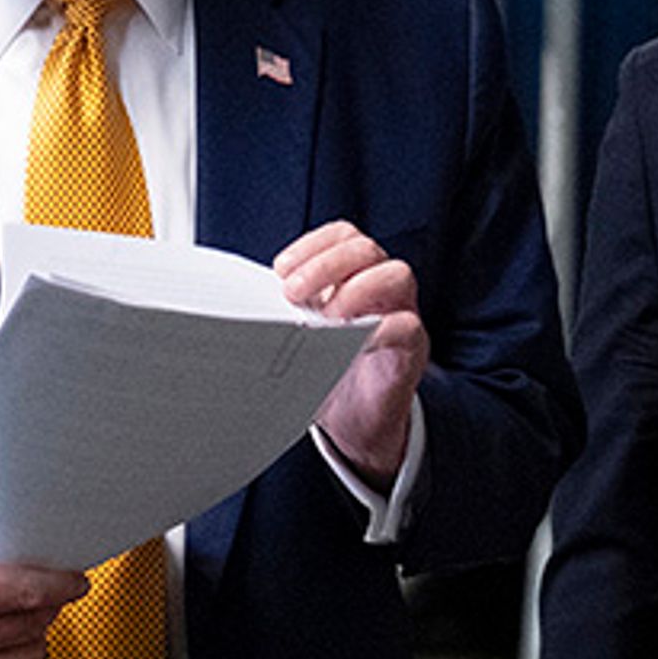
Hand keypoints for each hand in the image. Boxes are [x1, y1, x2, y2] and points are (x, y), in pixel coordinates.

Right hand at [0, 543, 91, 658]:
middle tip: (48, 587)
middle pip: (36, 620)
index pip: (31, 590)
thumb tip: (37, 563)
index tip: (76, 580)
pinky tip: (5, 633)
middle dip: (49, 602)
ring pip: (32, 649)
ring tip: (22, 610)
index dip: (62, 583)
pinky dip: (17, 651)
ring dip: (35, 629)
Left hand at [280, 220, 428, 485]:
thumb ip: (286, 316)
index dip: (312, 246)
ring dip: (356, 290)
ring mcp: (401, 312)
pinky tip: (352, 344)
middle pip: (364, 248)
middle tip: (293, 293)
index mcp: (352, 275)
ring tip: (326, 318)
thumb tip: (245, 310)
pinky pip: (408, 326)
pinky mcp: (412, 348)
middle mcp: (380, 286)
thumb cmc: (326, 371)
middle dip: (325, 265)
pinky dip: (380, 329)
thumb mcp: (300, 337)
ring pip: (396, 274)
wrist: (356, 421)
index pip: (341, 237)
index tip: (279, 270)